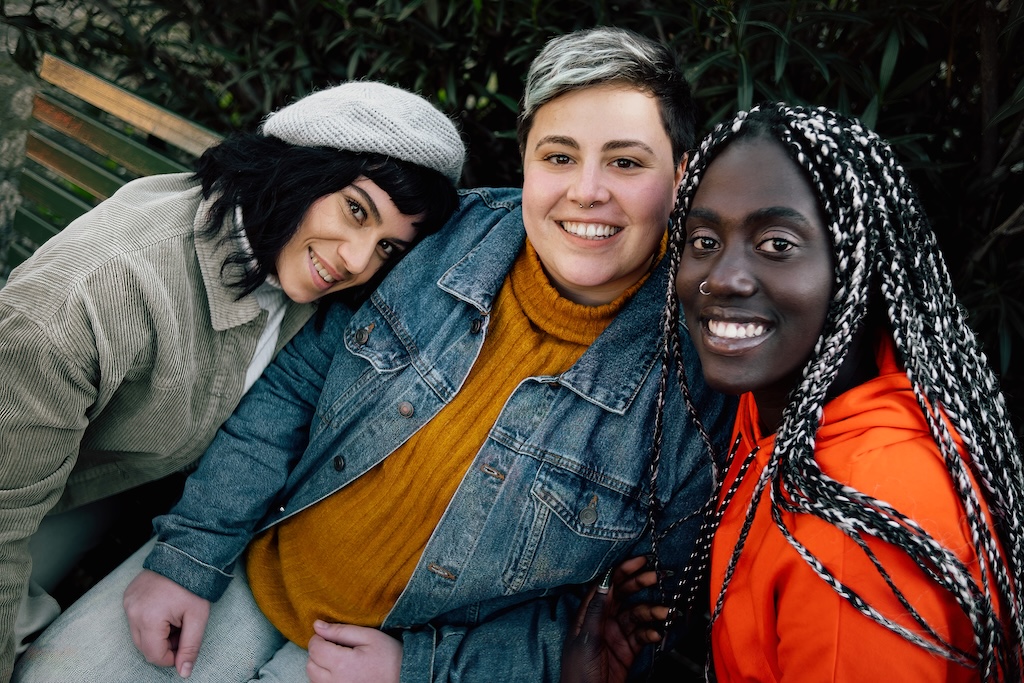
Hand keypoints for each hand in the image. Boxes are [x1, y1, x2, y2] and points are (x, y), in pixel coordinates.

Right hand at [123, 569, 210, 678]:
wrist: (186, 556)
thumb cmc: (194, 586)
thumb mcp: (198, 618)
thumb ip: (190, 647)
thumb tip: (184, 672)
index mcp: (149, 619)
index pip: (154, 655)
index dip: (171, 657)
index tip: (184, 644)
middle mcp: (132, 612)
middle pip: (144, 646)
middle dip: (164, 644)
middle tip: (182, 628)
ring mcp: (127, 603)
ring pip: (139, 634)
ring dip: (156, 633)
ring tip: (174, 617)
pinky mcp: (128, 596)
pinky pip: (135, 618)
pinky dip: (149, 620)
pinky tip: (165, 608)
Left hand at [306, 620, 401, 682]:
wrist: (405, 678)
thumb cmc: (389, 656)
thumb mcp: (369, 636)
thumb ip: (340, 631)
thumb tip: (317, 625)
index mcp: (342, 664)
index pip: (314, 648)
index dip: (319, 637)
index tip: (330, 635)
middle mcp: (336, 682)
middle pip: (310, 664)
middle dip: (318, 652)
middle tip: (335, 646)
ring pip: (313, 678)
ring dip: (320, 666)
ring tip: (338, 659)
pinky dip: (325, 677)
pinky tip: (340, 671)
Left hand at [560, 556, 668, 682]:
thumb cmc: (578, 675)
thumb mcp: (587, 640)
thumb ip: (597, 611)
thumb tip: (605, 583)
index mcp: (587, 615)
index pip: (605, 586)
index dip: (621, 571)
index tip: (639, 561)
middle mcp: (602, 622)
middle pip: (623, 595)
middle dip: (640, 584)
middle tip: (656, 576)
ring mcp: (616, 635)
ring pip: (637, 615)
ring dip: (652, 611)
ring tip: (665, 613)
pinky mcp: (627, 650)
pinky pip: (642, 635)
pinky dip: (652, 632)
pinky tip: (656, 634)